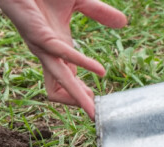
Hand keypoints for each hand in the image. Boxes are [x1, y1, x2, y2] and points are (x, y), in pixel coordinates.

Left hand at [0, 0, 126, 119]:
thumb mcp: (80, 1)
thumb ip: (99, 13)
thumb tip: (123, 23)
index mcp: (58, 48)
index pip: (68, 81)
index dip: (82, 95)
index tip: (98, 104)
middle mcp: (48, 52)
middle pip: (59, 90)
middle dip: (79, 104)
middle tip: (97, 117)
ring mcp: (42, 46)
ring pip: (59, 81)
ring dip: (77, 97)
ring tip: (93, 109)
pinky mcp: (39, 35)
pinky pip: (64, 55)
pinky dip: (83, 65)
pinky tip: (101, 71)